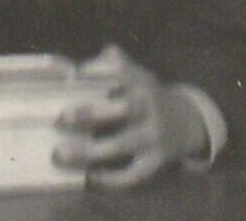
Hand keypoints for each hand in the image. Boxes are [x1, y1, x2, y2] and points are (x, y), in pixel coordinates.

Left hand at [53, 45, 208, 187]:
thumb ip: (110, 65)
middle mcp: (148, 106)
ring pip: (122, 144)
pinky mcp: (154, 161)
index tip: (72, 75)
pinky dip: (109, 180)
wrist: (185, 124)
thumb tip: (74, 67)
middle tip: (62, 116)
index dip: (96, 72)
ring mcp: (153, 135)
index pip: (120, 72)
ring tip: (60, 153)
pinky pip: (132, 174)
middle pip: (123, 109)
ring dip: (90, 150)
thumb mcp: (135, 76)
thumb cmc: (144, 97)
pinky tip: (87, 179)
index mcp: (140, 82)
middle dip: (92, 112)